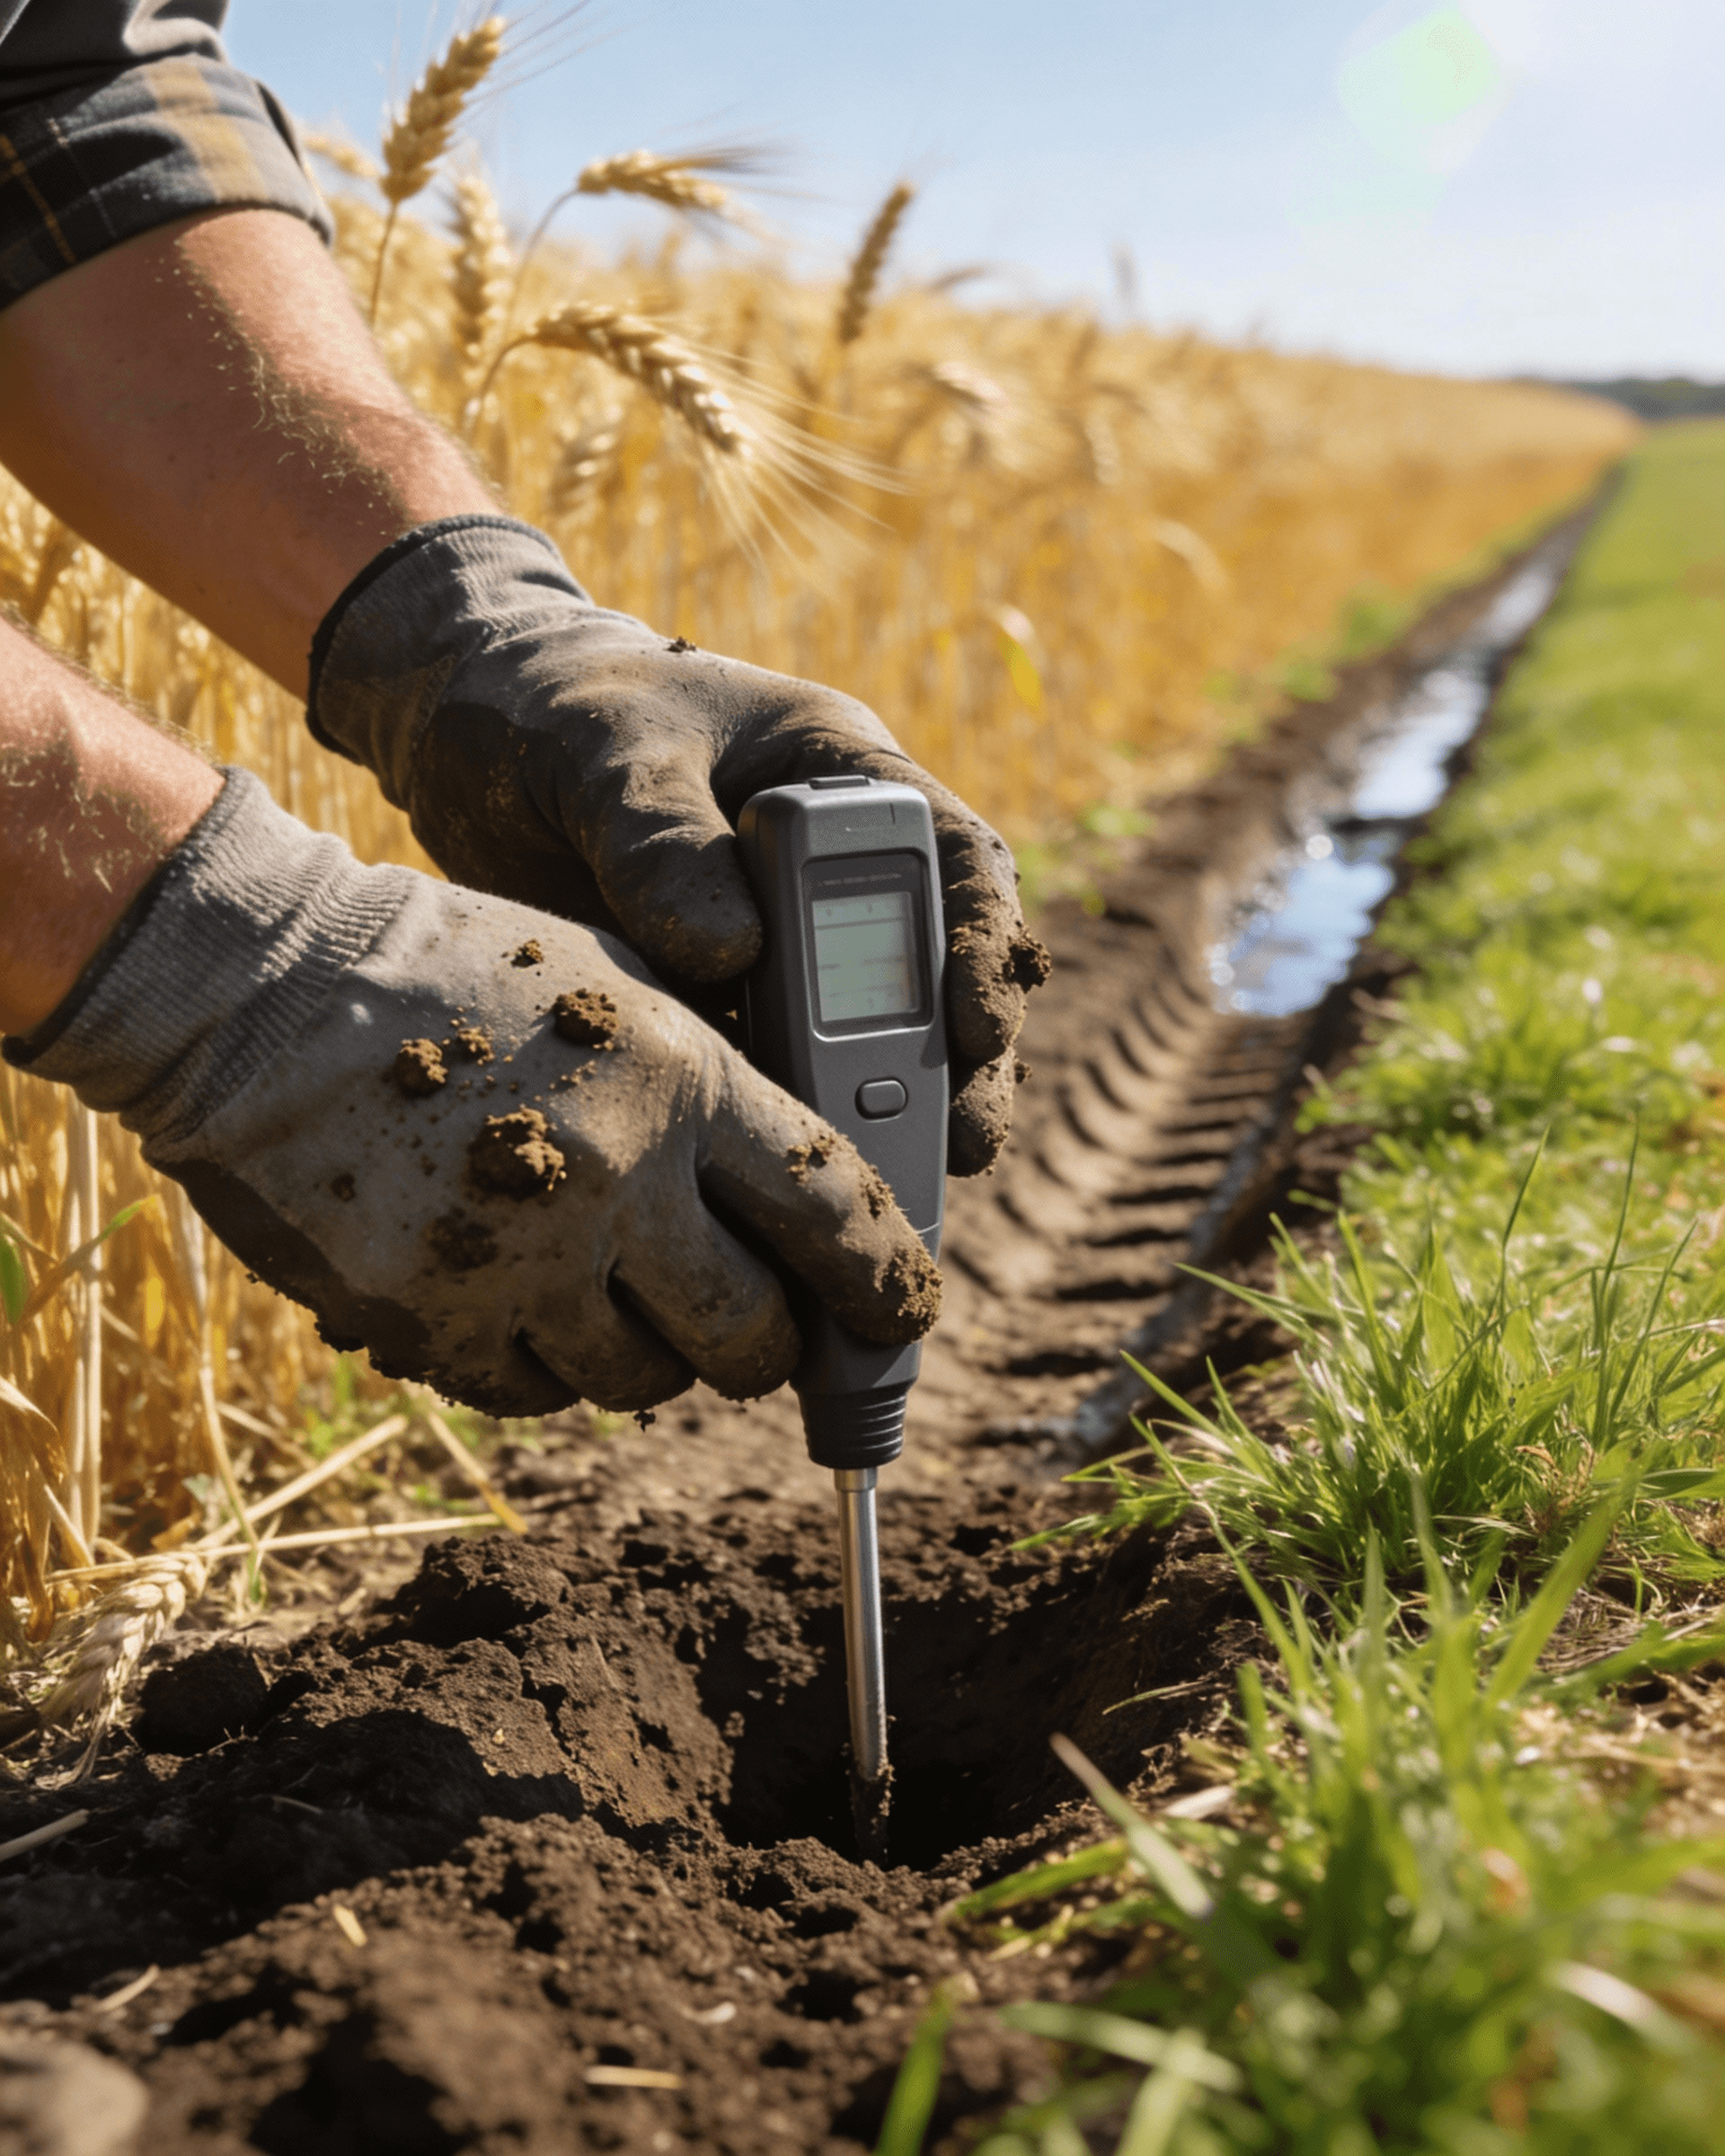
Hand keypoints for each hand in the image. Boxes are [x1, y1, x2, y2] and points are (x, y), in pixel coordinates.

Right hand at [8, 772, 939, 1415]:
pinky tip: (523, 1288)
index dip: (887, 1278)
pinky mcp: (432, 1326)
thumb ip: (718, 1084)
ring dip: (656, 1350)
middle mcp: (614, 1182)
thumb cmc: (459, 971)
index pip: (832, 1210)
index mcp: (678, 1080)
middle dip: (774, 1342)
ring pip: (649, 1381)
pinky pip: (540, 1393)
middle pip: (753, 1335)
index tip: (903, 1310)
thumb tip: (805, 1198)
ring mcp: (518, 1265)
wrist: (263, 996)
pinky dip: (552, 1361)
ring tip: (615, 1280)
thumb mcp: (617, 983)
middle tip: (763, 1322)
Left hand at [307, 517, 1049, 1173]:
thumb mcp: (601, 753)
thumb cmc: (551, 710)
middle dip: (953, 1064)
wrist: (459, 737)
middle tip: (959, 1146)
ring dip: (883, 1115)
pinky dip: (788, 1129)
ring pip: (862, 1042)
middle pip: (931, 974)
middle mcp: (834, 872)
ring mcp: (780, 948)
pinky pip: (771, 1076)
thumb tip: (732, 952)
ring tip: (896, 1192)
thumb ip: (660, 839)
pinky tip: (792, 1192)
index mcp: (842, 778)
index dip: (985, 946)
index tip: (975, 1027)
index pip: (958, 860)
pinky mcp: (720, 1008)